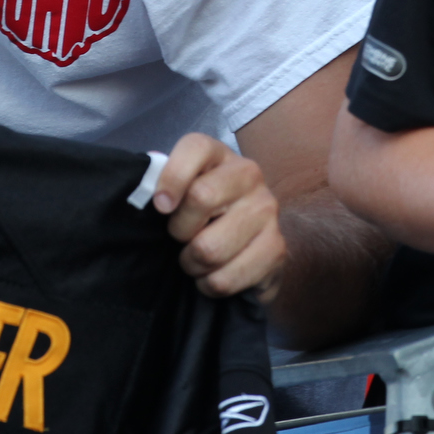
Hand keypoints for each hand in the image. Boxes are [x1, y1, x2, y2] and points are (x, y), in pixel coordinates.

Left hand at [151, 133, 286, 299]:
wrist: (252, 243)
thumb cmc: (202, 214)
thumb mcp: (180, 191)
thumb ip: (162, 186)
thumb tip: (155, 200)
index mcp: (219, 154)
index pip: (195, 148)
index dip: (172, 177)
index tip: (160, 206)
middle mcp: (249, 174)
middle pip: (201, 197)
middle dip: (179, 230)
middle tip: (181, 239)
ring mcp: (267, 210)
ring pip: (210, 248)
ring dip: (192, 264)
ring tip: (197, 260)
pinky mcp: (277, 248)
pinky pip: (225, 279)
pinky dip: (210, 285)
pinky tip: (214, 275)